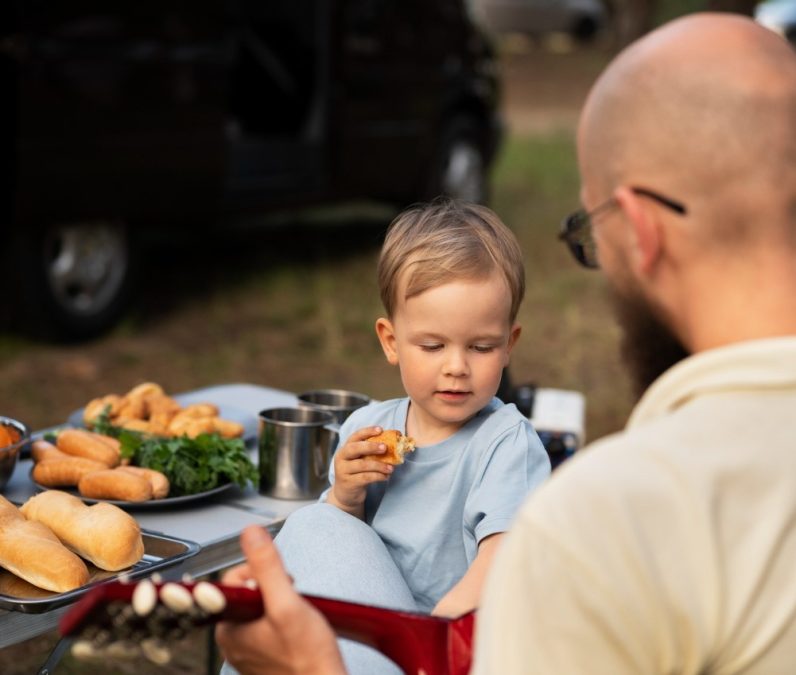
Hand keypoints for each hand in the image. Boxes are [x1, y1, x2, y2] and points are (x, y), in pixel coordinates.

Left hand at [215, 526, 345, 674]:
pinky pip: (266, 625)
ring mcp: (247, 650)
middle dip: (273, 587)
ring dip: (279, 603)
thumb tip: (250, 533)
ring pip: (259, 608)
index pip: (234, 579)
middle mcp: (232, 640)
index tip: (282, 582)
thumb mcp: (288, 604)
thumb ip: (267, 567)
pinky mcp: (261, 657)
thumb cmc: (308, 659)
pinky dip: (282, 620)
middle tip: (293, 599)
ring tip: (297, 615)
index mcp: (228, 628)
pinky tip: (297, 628)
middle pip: (248, 592)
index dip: (261, 572)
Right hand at [326, 426, 393, 517]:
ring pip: (362, 465)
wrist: (346, 493)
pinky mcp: (348, 483)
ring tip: (391, 468)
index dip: (367, 431)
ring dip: (379, 466)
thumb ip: (371, 452)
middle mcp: (341, 457)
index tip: (381, 429)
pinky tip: (386, 476)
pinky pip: (365, 478)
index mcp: (345, 448)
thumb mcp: (361, 459)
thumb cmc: (357, 472)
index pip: (355, 436)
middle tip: (385, 448)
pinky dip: (377, 476)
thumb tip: (393, 443)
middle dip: (371, 446)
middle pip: (355, 448)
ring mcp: (343, 470)